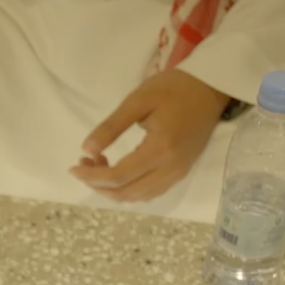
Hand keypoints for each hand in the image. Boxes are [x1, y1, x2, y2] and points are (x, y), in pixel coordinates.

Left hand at [71, 70, 231, 202]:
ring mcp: (179, 173)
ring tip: (98, 166)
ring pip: (138, 197)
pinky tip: (118, 173)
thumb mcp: (138, 101)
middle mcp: (171, 168)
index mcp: (160, 149)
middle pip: (126, 193)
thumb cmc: (173, 88)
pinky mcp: (182, 172)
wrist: (210, 88)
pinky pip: (151, 192)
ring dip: (113, 189)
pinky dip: (129, 189)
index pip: (118, 176)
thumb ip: (111, 127)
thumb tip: (86, 150)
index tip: (73, 167)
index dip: (92, 177)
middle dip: (98, 185)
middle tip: (84, 165)